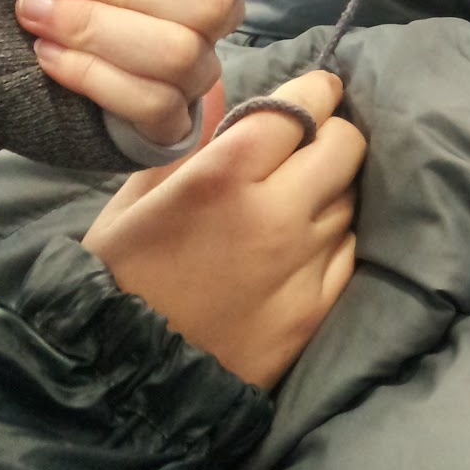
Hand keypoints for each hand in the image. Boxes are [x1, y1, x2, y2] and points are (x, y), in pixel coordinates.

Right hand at [83, 72, 364, 389]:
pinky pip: (349, 252)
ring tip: (297, 201)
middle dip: (333, 134)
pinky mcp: (319, 308)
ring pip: (350, 199)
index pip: (300, 108)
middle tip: (312, 143)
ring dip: (331, 191)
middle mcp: (275, 214)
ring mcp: (304, 264)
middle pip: (344, 146)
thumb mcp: (132, 202)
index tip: (319, 90)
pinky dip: (332, 240)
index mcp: (222, 177)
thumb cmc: (120, 280)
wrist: (127, 380)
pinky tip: (301, 247)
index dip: (316, 92)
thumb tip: (220, 95)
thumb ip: (186, 146)